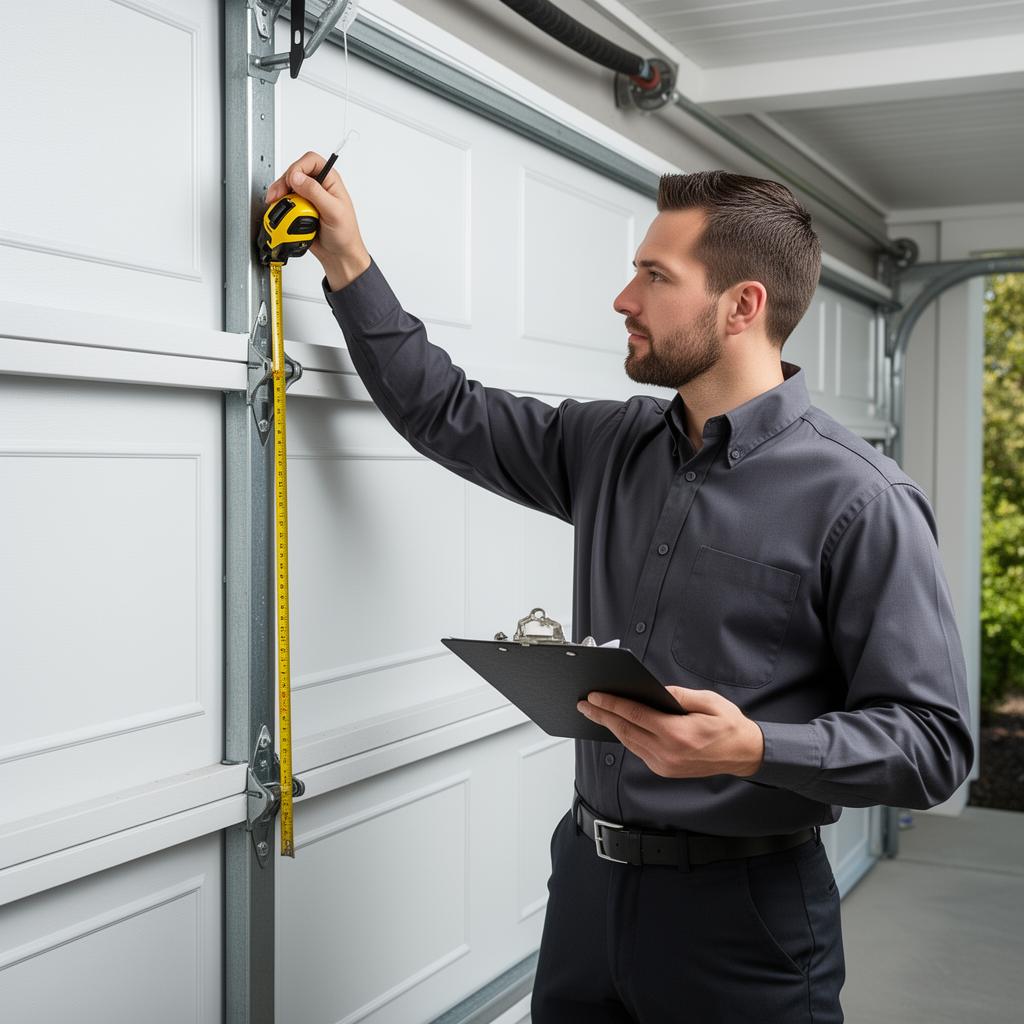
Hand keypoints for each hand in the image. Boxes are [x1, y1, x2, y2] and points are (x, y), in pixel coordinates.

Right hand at [265, 151, 371, 289]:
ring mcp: (308, 197)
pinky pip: (285, 201)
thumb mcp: (333, 212)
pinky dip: (279, 205)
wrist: (339, 256)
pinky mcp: (299, 209)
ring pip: (287, 186)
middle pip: (294, 172)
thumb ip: (316, 193)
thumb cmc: (345, 235)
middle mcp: (318, 186)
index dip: (298, 167)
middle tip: (278, 195)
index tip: (292, 182)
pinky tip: (280, 212)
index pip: (311, 161)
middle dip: (283, 182)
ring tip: (277, 205)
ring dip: (279, 194)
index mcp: (330, 181)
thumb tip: (297, 177)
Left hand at [577, 686, 764, 778]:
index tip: (595, 696)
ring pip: (629, 743)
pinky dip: (625, 737)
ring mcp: (664, 765)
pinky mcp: (665, 769)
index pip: (635, 716)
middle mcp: (667, 753)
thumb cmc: (730, 727)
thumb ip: (679, 695)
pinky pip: (638, 751)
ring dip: (610, 727)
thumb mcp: (709, 701)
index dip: (612, 704)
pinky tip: (617, 727)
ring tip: (595, 713)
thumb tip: (656, 690)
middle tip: (584, 704)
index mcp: (677, 734)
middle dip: (602, 715)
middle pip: (625, 731)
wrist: (745, 754)